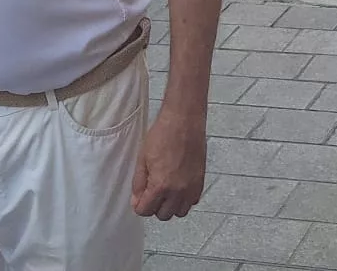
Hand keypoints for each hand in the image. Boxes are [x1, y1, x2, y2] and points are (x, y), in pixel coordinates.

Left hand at [130, 104, 205, 219]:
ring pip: (179, 212)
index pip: (146, 211)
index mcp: (160, 185)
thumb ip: (138, 183)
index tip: (139, 197)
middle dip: (154, 206)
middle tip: (151, 192)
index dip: (139, 205)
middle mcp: (178, 191)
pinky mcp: (200, 182)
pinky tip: (178, 186)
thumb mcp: (142, 159)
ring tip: (166, 190)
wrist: (184, 121)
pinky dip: (184, 199)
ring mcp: (191, 188)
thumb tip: (136, 201)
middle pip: (163, 215)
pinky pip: (192, 202)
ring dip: (170, 205)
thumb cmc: (162, 135)